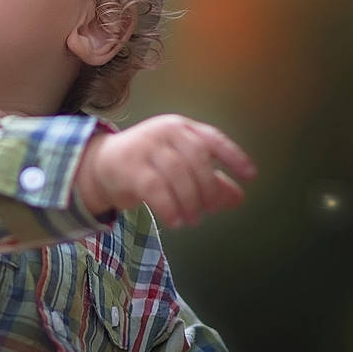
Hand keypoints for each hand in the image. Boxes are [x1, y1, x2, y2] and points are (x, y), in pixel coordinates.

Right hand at [74, 115, 256, 226]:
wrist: (101, 166)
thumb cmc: (148, 166)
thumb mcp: (181, 170)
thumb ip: (210, 182)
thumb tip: (239, 198)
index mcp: (182, 128)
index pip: (213, 140)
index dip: (234, 157)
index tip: (251, 176)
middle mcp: (165, 131)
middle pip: (197, 159)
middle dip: (208, 188)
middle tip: (209, 210)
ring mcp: (146, 146)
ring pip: (177, 174)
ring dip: (189, 202)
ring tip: (192, 220)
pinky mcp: (129, 165)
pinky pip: (155, 188)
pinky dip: (169, 208)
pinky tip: (175, 222)